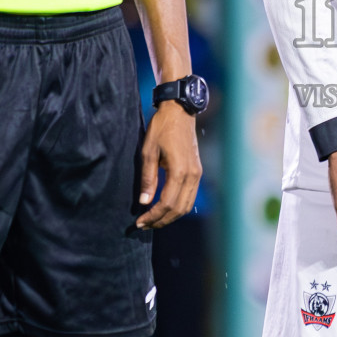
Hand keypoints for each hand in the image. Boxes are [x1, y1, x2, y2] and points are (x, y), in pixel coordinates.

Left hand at [136, 102, 201, 228]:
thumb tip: (144, 202)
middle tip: (144, 225)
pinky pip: (190, 196)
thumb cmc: (162, 128)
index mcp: (179, 171)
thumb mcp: (148, 152)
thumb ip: (147, 179)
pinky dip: (178, 207)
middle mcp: (192, 176)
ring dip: (171, 216)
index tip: (139, 222)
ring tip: (154, 219)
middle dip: (161, 220)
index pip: (166, 203)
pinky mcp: (198, 171)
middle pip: (179, 209)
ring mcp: (197, 174)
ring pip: (187, 205)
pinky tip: (165, 207)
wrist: (180, 111)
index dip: (153, 216)